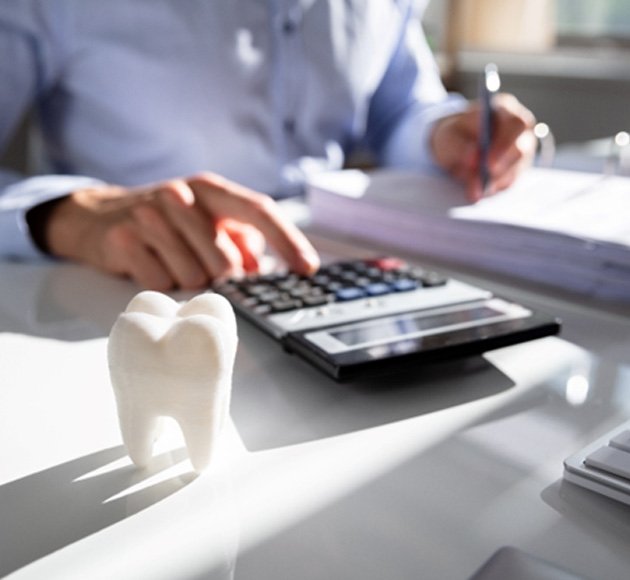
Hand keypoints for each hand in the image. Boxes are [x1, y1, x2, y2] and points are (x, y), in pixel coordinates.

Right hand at [44, 173, 319, 289]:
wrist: (99, 216)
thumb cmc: (167, 222)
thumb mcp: (207, 220)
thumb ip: (240, 241)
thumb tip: (261, 270)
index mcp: (210, 189)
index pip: (259, 210)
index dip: (288, 240)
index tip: (308, 268)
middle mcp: (181, 196)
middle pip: (226, 262)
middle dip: (220, 277)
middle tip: (201, 265)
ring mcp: (149, 215)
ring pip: (194, 278)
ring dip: (189, 281)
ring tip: (171, 259)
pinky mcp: (123, 239)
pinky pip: (161, 284)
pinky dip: (162, 283)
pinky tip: (150, 263)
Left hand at [431, 93, 536, 201]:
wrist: (453, 145)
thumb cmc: (453, 134)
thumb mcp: (448, 136)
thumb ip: (459, 145)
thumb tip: (474, 158)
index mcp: (504, 110)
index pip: (517, 124)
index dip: (505, 144)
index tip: (488, 163)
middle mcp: (519, 129)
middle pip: (522, 149)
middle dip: (502, 168)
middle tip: (483, 183)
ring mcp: (522, 150)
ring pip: (516, 169)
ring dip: (494, 182)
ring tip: (473, 190)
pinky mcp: (516, 169)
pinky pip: (509, 182)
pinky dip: (493, 188)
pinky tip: (478, 191)